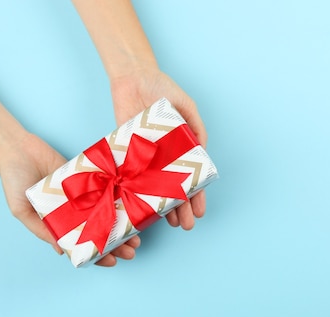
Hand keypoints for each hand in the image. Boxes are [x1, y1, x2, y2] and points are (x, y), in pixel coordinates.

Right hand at [0, 132, 139, 266]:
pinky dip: (119, 198)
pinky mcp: (88, 176)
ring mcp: (82, 195)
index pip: (82, 245)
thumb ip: (40, 229)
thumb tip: (61, 251)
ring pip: (108, 213)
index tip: (112, 262)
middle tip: (132, 251)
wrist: (16, 148)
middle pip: (100, 231)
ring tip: (137, 235)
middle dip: (117, 244)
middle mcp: (73, 212)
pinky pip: (106, 189)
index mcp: (58, 224)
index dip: (97, 255)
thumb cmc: (13, 180)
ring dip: (122, 225)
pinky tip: (132, 206)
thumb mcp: (21, 210)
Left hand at [110, 67, 207, 229]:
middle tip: (185, 226)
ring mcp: (146, 157)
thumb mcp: (185, 104)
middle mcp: (165, 157)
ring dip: (161, 207)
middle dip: (182, 208)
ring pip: (154, 189)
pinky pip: (132, 177)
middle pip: (175, 189)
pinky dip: (136, 193)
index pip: (192, 177)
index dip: (197, 196)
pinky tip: (141, 208)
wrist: (132, 77)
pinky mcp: (127, 154)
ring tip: (169, 224)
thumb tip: (202, 147)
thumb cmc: (161, 88)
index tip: (200, 212)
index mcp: (182, 148)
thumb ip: (195, 125)